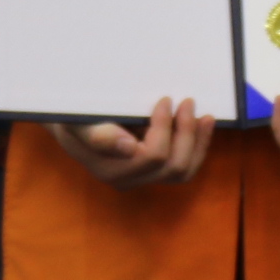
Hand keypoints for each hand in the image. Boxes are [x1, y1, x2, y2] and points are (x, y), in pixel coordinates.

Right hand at [49, 97, 213, 187]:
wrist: (75, 124)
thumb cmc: (77, 118)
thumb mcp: (79, 122)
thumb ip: (99, 136)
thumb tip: (129, 147)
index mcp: (110, 168)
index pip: (152, 156)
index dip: (164, 127)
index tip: (165, 100)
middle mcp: (127, 179)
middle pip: (172, 166)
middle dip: (185, 131)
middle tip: (187, 101)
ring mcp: (142, 178)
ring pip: (183, 171)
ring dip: (196, 141)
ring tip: (202, 114)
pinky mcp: (154, 172)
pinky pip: (185, 169)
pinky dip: (199, 146)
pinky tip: (204, 124)